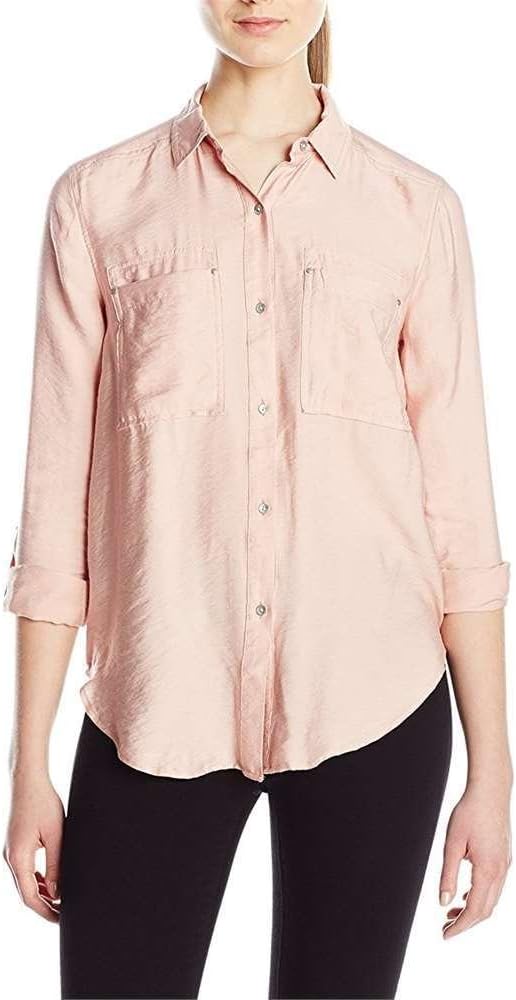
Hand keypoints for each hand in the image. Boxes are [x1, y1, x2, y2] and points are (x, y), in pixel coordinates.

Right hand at [3, 772, 63, 922]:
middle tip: (63, 914)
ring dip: (41, 893)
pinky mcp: (14, 845)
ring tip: (60, 900)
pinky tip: (51, 881)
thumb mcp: (55, 835)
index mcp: (19, 858)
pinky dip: (37, 880)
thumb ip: (56, 865)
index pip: (30, 897)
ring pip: (24, 882)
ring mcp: (10, 852)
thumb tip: (58, 892)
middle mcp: (10, 858)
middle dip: (44, 906)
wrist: (27, 782)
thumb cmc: (43, 803)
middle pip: (26, 893)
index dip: (46, 911)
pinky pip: (24, 870)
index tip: (61, 919)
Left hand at [439, 780, 511, 937]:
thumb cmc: (469, 812)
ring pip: (492, 899)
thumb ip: (448, 875)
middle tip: (445, 928)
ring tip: (451, 913)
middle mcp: (500, 871)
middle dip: (466, 922)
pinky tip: (465, 894)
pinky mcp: (504, 857)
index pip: (475, 910)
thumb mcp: (452, 844)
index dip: (460, 926)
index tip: (445, 935)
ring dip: (473, 910)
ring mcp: (505, 864)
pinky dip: (480, 896)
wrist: (490, 791)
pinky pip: (494, 886)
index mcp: (488, 870)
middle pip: (486, 909)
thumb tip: (443, 901)